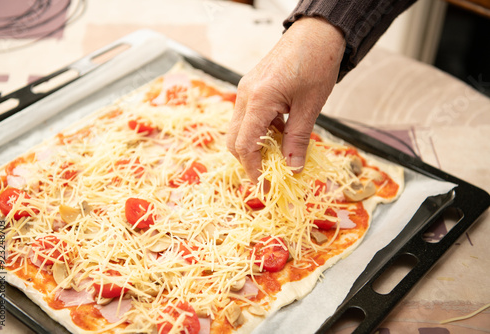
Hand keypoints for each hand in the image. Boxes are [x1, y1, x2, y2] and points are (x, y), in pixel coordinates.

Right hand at [227, 17, 344, 183]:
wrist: (316, 33)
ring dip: (255, 147)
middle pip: (234, 141)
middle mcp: (245, 95)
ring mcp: (245, 90)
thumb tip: (293, 169)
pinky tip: (280, 134)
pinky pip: (248, 118)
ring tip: (279, 156)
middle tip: (270, 175)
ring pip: (239, 130)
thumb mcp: (311, 106)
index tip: (266, 188)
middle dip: (249, 162)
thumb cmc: (317, 64)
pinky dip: (259, 132)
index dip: (254, 170)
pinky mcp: (251, 88)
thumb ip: (298, 140)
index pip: (245, 146)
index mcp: (259, 99)